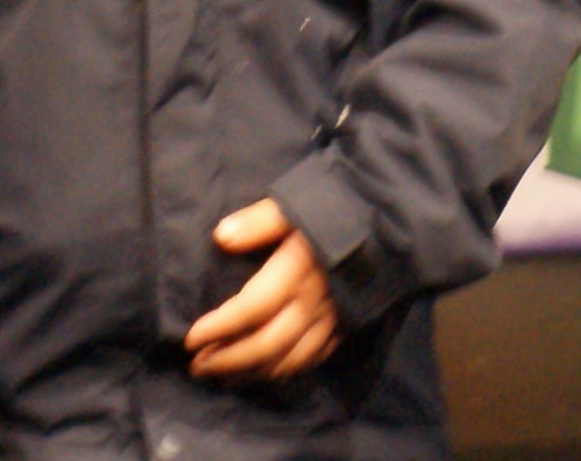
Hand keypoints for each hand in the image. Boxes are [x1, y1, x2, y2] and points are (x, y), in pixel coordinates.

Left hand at [184, 198, 339, 380]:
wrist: (389, 221)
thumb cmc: (335, 207)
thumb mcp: (294, 203)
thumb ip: (258, 221)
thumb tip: (221, 236)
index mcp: (297, 271)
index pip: (252, 309)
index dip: (220, 327)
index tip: (191, 339)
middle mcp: (313, 303)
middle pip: (267, 343)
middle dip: (228, 360)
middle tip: (198, 367)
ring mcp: (331, 320)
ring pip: (288, 359)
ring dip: (252, 373)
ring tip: (222, 378)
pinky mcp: (344, 327)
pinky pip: (313, 359)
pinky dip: (285, 371)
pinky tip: (264, 373)